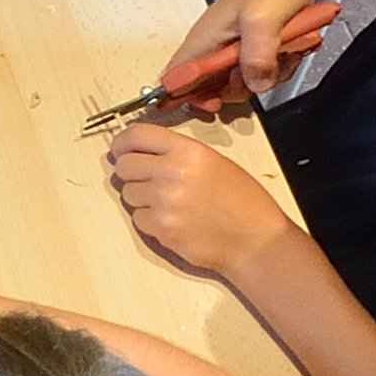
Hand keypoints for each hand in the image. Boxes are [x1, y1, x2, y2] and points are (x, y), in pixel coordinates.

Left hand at [105, 123, 294, 280]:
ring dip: (141, 197)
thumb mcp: (214, 161)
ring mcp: (163, 202)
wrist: (255, 239)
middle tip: (144, 178)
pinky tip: (172, 219)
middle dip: (130, 171)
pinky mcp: (160, 228)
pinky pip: (137, 218)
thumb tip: (144, 152)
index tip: (120, 148)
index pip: (136, 135)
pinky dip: (149, 220)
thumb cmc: (243, 202)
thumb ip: (177, 153)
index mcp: (187, 151)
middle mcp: (172, 173)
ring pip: (127, 193)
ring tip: (169, 202)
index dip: (122, 142)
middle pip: (123, 165)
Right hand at [170, 0, 326, 98]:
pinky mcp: (253, 47)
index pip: (176, 77)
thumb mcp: (263, 20)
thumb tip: (253, 83)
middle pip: (213, 88)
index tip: (211, 104)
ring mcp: (234, 47)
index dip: (186, 96)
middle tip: (259, 74)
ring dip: (267, 75)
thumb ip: (256, 55)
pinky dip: (278, 66)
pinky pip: (261, 72)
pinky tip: (288, 49)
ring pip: (243, 82)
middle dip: (241, 87)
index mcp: (204, 38)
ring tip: (281, 52)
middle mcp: (215, 45)